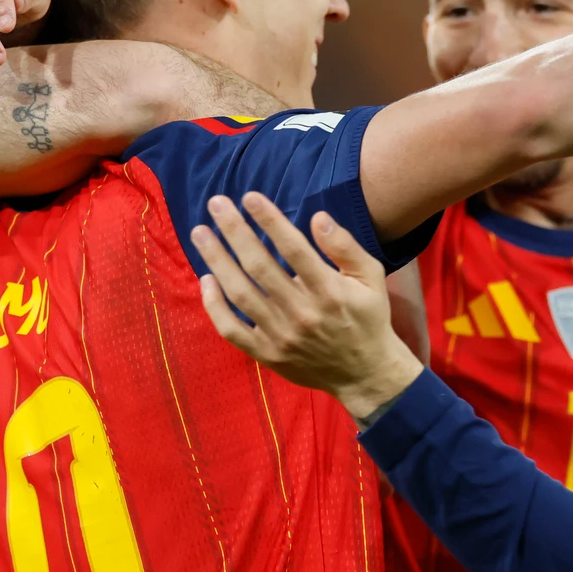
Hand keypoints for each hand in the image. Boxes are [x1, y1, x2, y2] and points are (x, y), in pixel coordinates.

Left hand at [191, 192, 424, 418]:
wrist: (365, 374)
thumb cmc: (368, 318)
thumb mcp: (371, 278)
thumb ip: (345, 247)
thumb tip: (317, 217)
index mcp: (329, 291)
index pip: (293, 248)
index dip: (269, 220)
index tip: (249, 197)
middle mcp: (302, 312)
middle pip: (259, 266)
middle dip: (234, 231)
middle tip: (216, 203)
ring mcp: (280, 336)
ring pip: (240, 293)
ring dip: (217, 260)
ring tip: (201, 233)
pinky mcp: (267, 354)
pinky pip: (232, 329)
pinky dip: (214, 306)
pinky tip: (207, 279)